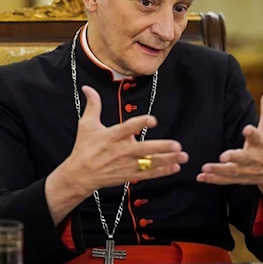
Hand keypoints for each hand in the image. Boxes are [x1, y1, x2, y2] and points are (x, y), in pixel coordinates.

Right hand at [61, 85, 188, 193]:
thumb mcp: (86, 125)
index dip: (140, 123)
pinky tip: (175, 167)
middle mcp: (121, 151)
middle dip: (161, 147)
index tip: (153, 120)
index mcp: (112, 136)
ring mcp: (126, 164)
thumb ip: (93, 105)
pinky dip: (162, 172)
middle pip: (144, 149)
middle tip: (177, 145)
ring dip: (168, 160)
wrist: (79, 175)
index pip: (128, 128)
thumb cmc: (84, 148)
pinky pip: (148, 174)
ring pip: (150, 163)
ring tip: (183, 156)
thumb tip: (87, 87)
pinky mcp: (129, 175)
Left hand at [196, 85, 262, 199]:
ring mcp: (247, 170)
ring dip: (219, 171)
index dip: (252, 133)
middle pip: (244, 158)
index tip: (247, 129)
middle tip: (224, 156)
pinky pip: (226, 181)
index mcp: (262, 143)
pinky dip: (213, 180)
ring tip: (205, 167)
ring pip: (233, 172)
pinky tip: (201, 177)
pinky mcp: (240, 179)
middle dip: (235, 157)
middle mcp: (255, 158)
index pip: (258, 137)